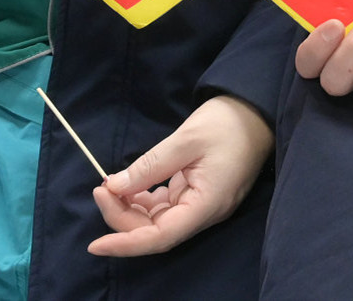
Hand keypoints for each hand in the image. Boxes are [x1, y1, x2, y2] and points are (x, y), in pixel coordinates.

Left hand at [87, 94, 272, 256]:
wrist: (257, 109)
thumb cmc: (228, 122)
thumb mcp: (186, 139)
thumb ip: (150, 166)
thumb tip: (114, 187)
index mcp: (207, 204)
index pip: (161, 237)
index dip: (126, 244)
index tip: (96, 244)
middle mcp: (205, 212)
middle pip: (157, 231)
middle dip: (124, 216)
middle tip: (101, 188)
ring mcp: (203, 204)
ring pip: (159, 221)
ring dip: (131, 208)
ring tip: (109, 185)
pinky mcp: (199, 194)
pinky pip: (166, 207)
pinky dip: (144, 199)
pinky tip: (130, 184)